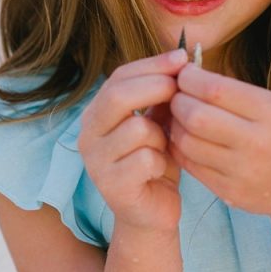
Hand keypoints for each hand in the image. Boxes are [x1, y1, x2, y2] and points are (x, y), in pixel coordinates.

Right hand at [78, 49, 188, 233]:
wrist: (151, 214)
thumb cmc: (156, 162)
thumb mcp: (159, 123)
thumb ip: (162, 94)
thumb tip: (180, 58)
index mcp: (97, 114)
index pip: (119, 76)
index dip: (152, 64)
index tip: (182, 57)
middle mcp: (87, 135)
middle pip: (118, 96)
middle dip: (156, 87)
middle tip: (180, 91)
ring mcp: (95, 162)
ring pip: (138, 129)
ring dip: (162, 136)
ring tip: (165, 149)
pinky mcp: (111, 187)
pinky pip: (145, 159)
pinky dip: (161, 163)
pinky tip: (160, 172)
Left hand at [169, 63, 270, 217]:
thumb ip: (236, 93)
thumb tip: (187, 75)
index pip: (216, 89)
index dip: (190, 78)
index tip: (185, 75)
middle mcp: (258, 143)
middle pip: (196, 116)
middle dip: (178, 101)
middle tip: (177, 96)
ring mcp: (242, 172)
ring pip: (187, 141)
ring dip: (174, 124)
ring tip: (180, 117)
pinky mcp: (229, 191)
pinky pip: (189, 164)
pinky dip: (180, 147)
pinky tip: (185, 137)